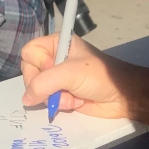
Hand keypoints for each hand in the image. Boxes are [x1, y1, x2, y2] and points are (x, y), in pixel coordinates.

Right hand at [16, 29, 140, 128]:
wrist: (123, 97)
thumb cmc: (99, 76)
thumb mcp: (70, 74)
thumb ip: (43, 84)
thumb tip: (25, 99)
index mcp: (55, 44)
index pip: (29, 53)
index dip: (37, 64)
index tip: (52, 70)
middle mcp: (54, 59)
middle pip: (30, 72)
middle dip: (45, 85)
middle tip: (60, 89)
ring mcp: (58, 78)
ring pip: (38, 89)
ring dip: (54, 97)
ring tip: (70, 99)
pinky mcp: (63, 94)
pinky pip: (49, 100)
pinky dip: (60, 104)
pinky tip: (74, 103)